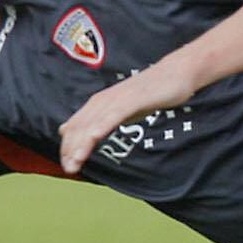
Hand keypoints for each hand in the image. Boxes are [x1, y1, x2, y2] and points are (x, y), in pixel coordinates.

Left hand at [58, 58, 197, 174]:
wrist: (176, 73)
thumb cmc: (151, 92)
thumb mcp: (124, 108)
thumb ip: (106, 118)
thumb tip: (90, 133)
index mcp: (99, 103)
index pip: (76, 126)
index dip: (67, 146)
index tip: (66, 165)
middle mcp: (103, 100)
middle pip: (80, 127)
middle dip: (70, 150)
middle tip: (68, 169)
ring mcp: (117, 99)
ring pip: (93, 124)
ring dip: (82, 144)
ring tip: (74, 162)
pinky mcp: (132, 99)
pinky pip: (114, 115)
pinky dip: (102, 126)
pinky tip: (94, 137)